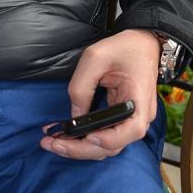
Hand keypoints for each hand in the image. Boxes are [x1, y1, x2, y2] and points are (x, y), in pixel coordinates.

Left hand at [40, 29, 159, 160]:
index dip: (103, 139)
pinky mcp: (124, 120)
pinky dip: (86, 140)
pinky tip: (66, 137)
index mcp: (139, 102)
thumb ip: (81, 87)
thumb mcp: (95, 58)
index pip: (127, 132)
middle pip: (111, 147)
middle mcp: (140, 118)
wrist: (143, 43)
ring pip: (107, 146)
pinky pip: (106, 136)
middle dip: (79, 149)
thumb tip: (73, 116)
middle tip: (50, 144)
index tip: (79, 136)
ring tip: (53, 142)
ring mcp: (133, 121)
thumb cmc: (123, 48)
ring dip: (80, 148)